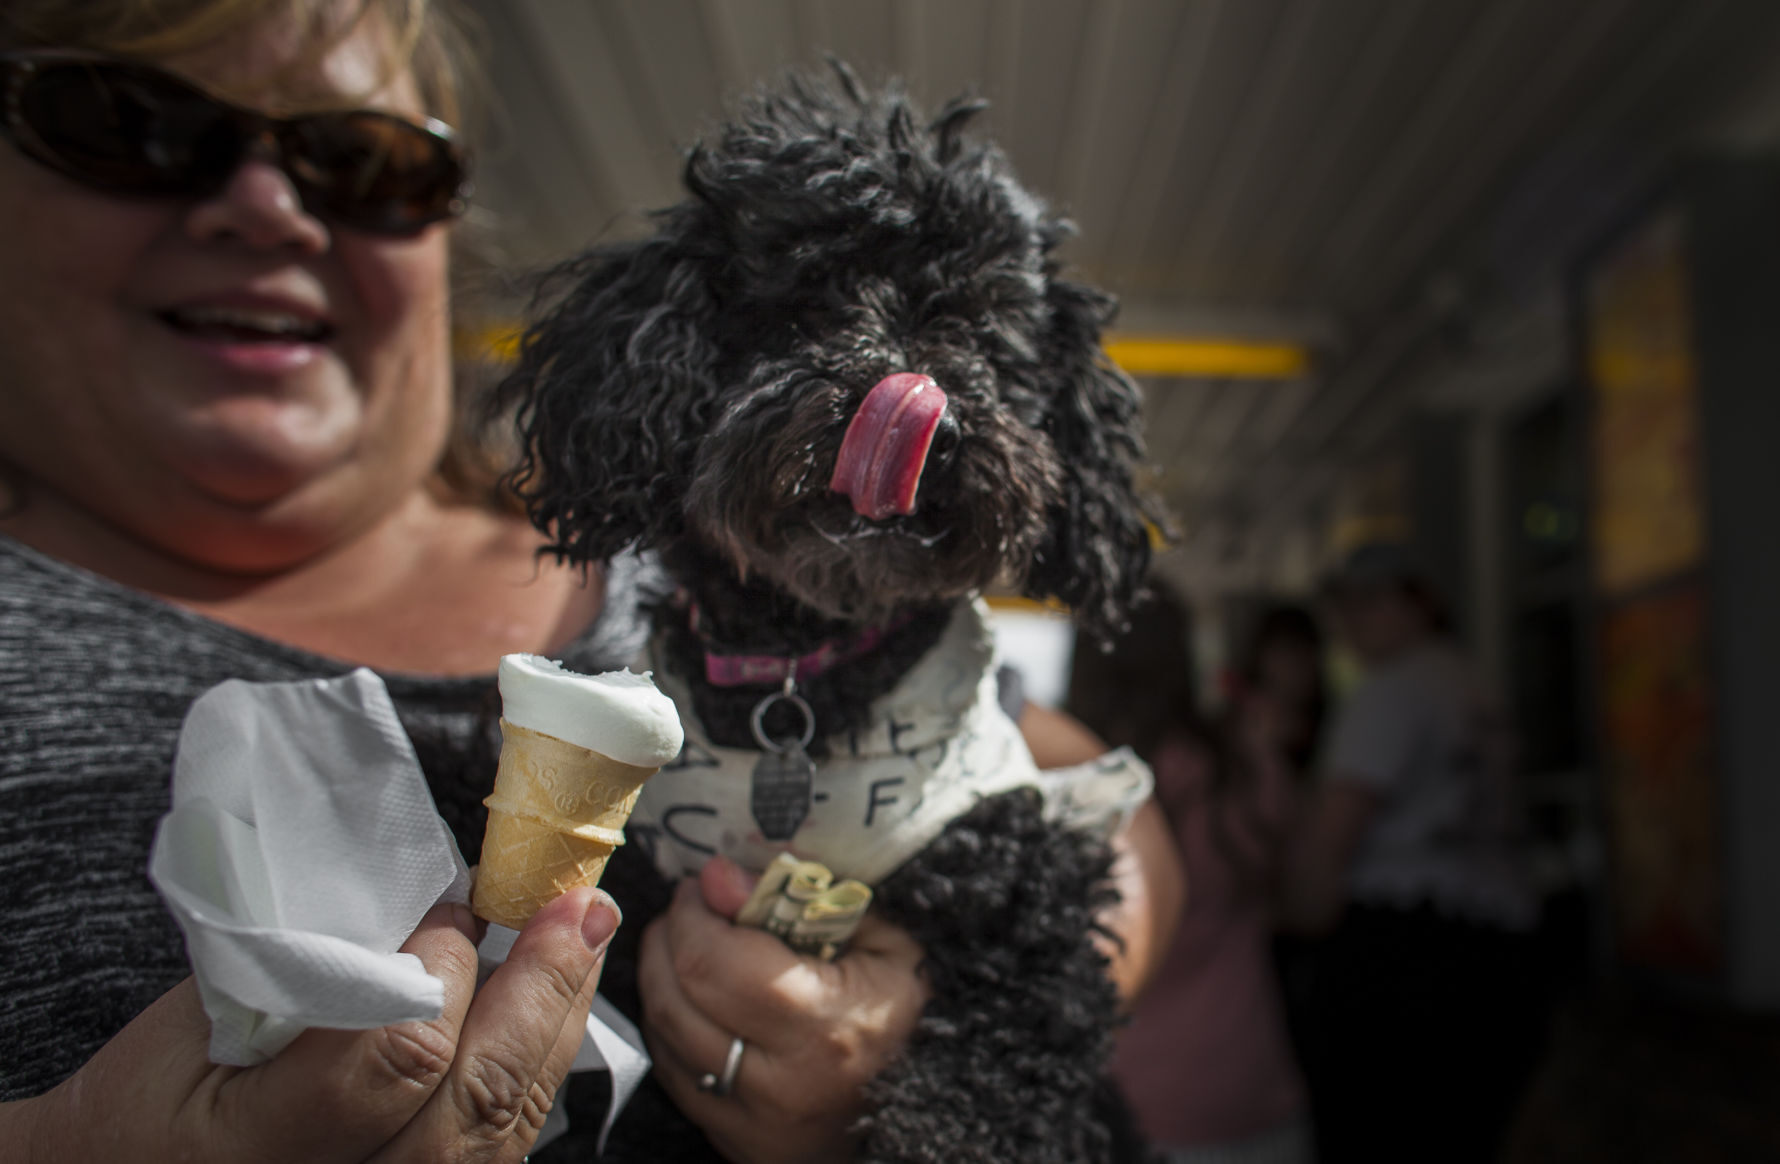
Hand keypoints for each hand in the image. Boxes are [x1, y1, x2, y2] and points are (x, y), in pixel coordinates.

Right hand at [5, 887, 619, 1163]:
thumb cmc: (139, 1112)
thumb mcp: (179, 1033)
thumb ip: (297, 977)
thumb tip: (415, 914)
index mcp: (259, 1150)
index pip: (396, 1058)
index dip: (443, 973)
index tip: (456, 905)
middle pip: (474, 1103)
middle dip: (540, 992)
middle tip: (579, 905)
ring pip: (501, 1129)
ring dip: (554, 1023)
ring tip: (584, 937)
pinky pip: (496, 1144)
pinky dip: (534, 1066)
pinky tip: (553, 1005)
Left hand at [639, 857, 927, 1163]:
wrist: (935, 1105)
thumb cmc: (910, 1009)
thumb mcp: (885, 939)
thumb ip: (803, 900)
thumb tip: (718, 875)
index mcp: (825, 1026)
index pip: (715, 962)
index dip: (693, 914)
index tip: (703, 884)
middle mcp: (781, 1083)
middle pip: (676, 998)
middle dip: (668, 938)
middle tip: (690, 907)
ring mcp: (752, 1121)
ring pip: (664, 1037)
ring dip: (660, 978)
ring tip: (688, 943)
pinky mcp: (735, 1139)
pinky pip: (674, 1073)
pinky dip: (672, 1025)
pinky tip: (695, 996)